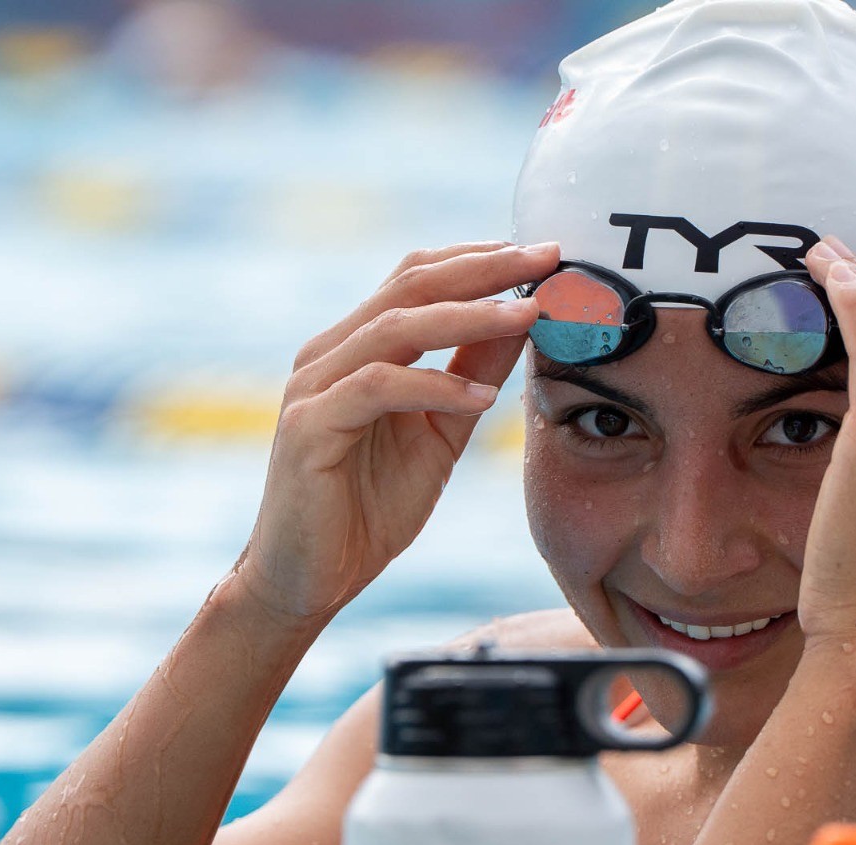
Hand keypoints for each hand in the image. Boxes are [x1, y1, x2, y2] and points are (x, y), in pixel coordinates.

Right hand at [232, 241, 557, 624]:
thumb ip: (472, 376)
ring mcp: (314, 386)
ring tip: (529, 314)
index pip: (418, 278)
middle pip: (411, 285)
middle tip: (547, 258)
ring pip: (396, 327)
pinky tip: (482, 396)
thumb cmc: (368, 509)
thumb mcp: (440, 434)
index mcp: (356, 346)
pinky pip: (378, 388)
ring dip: (469, 316)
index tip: (545, 251)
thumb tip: (525, 320)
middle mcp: (329, 354)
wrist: (309, 581)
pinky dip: (433, 385)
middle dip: (484, 269)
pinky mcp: (308, 427)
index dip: (480, 259)